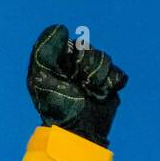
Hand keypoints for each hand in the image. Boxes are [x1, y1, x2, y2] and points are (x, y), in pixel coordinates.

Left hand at [26, 24, 127, 148]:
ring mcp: (94, 76)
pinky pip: (118, 74)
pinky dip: (110, 85)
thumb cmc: (57, 108)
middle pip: (90, 49)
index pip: (73, 43)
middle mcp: (77, 67)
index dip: (71, 57)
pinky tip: (100, 95)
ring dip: (97, 78)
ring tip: (89, 93)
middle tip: (77, 85)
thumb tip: (63, 29)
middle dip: (85, 68)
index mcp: (59, 63)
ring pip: (105, 60)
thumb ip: (45, 49)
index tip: (65, 73)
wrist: (79, 132)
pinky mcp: (110, 86)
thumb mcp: (41, 76)